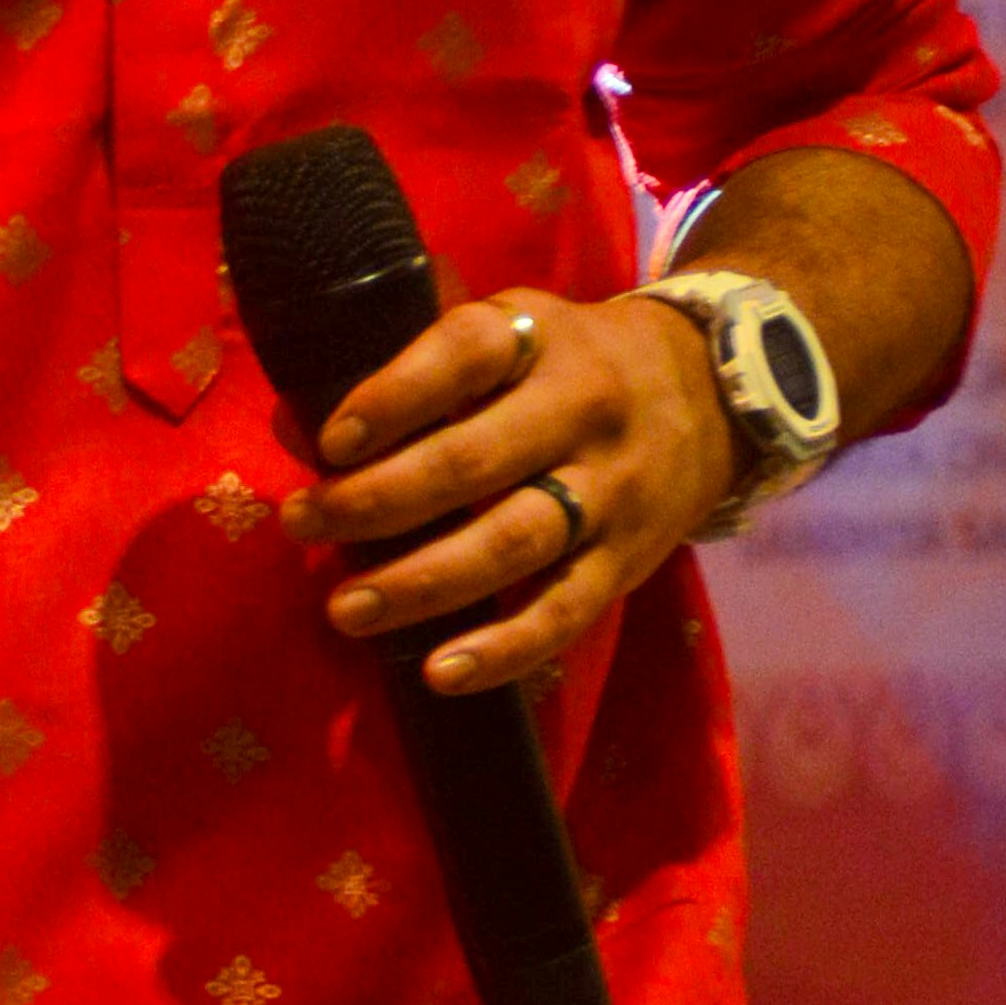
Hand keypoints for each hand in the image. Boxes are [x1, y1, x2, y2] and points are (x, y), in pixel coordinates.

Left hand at [280, 285, 738, 700]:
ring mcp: (610, 491)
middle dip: (377, 500)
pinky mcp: (628, 561)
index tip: (328, 442)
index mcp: (539, 339)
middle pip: (472, 461)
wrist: (714, 391)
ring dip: (421, 582)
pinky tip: (438, 672)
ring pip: (511, 543)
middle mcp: (580, 410)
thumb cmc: (570, 362)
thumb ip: (409, 367)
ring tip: (345, 610)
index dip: (391, 398)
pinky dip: (502, 650)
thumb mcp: (508, 332)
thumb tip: (291, 422)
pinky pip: (563, 613)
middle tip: (302, 523)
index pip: (461, 356)